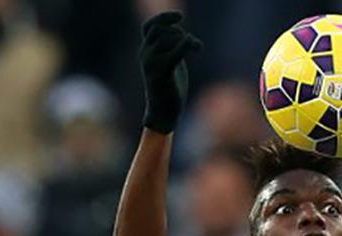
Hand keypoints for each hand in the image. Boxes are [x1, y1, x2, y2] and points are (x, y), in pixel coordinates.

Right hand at [140, 11, 202, 133]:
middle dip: (177, 30)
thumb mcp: (172, 64)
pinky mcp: (161, 74)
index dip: (163, 18)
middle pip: (159, 29)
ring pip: (166, 38)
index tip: (180, 16)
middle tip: (191, 44)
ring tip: (195, 48)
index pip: (149, 26)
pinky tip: (195, 48)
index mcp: (147, 51)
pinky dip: (185, 46)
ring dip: (184, 38)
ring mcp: (152, 64)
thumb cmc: (170, 88)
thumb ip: (175, 49)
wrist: (164, 112)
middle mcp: (146, 55)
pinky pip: (173, 53)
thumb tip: (188, 38)